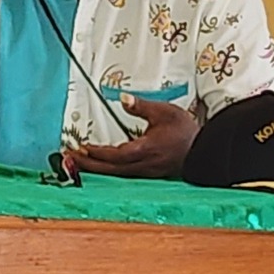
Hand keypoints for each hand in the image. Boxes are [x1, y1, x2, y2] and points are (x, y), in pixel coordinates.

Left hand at [75, 95, 199, 179]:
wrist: (205, 149)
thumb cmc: (185, 130)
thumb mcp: (164, 112)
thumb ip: (141, 107)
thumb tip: (124, 98)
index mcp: (147, 150)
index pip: (116, 154)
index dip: (97, 152)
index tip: (81, 147)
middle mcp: (144, 165)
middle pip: (110, 169)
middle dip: (88, 164)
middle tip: (68, 158)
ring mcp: (146, 172)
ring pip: (115, 174)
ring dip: (94, 169)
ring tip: (76, 162)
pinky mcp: (147, 174)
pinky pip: (122, 175)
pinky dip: (106, 171)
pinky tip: (97, 166)